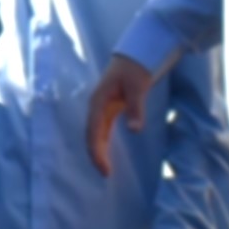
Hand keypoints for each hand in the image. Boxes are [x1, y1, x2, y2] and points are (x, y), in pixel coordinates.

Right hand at [84, 54, 156, 175]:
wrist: (135, 54)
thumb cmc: (135, 68)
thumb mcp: (138, 87)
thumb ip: (135, 108)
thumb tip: (135, 130)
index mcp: (98, 101)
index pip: (94, 130)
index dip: (97, 150)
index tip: (104, 168)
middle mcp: (96, 106)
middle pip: (91, 134)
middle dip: (96, 154)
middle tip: (105, 174)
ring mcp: (101, 107)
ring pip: (95, 133)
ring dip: (98, 150)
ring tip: (105, 169)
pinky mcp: (109, 108)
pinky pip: (102, 129)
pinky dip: (103, 142)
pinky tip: (107, 154)